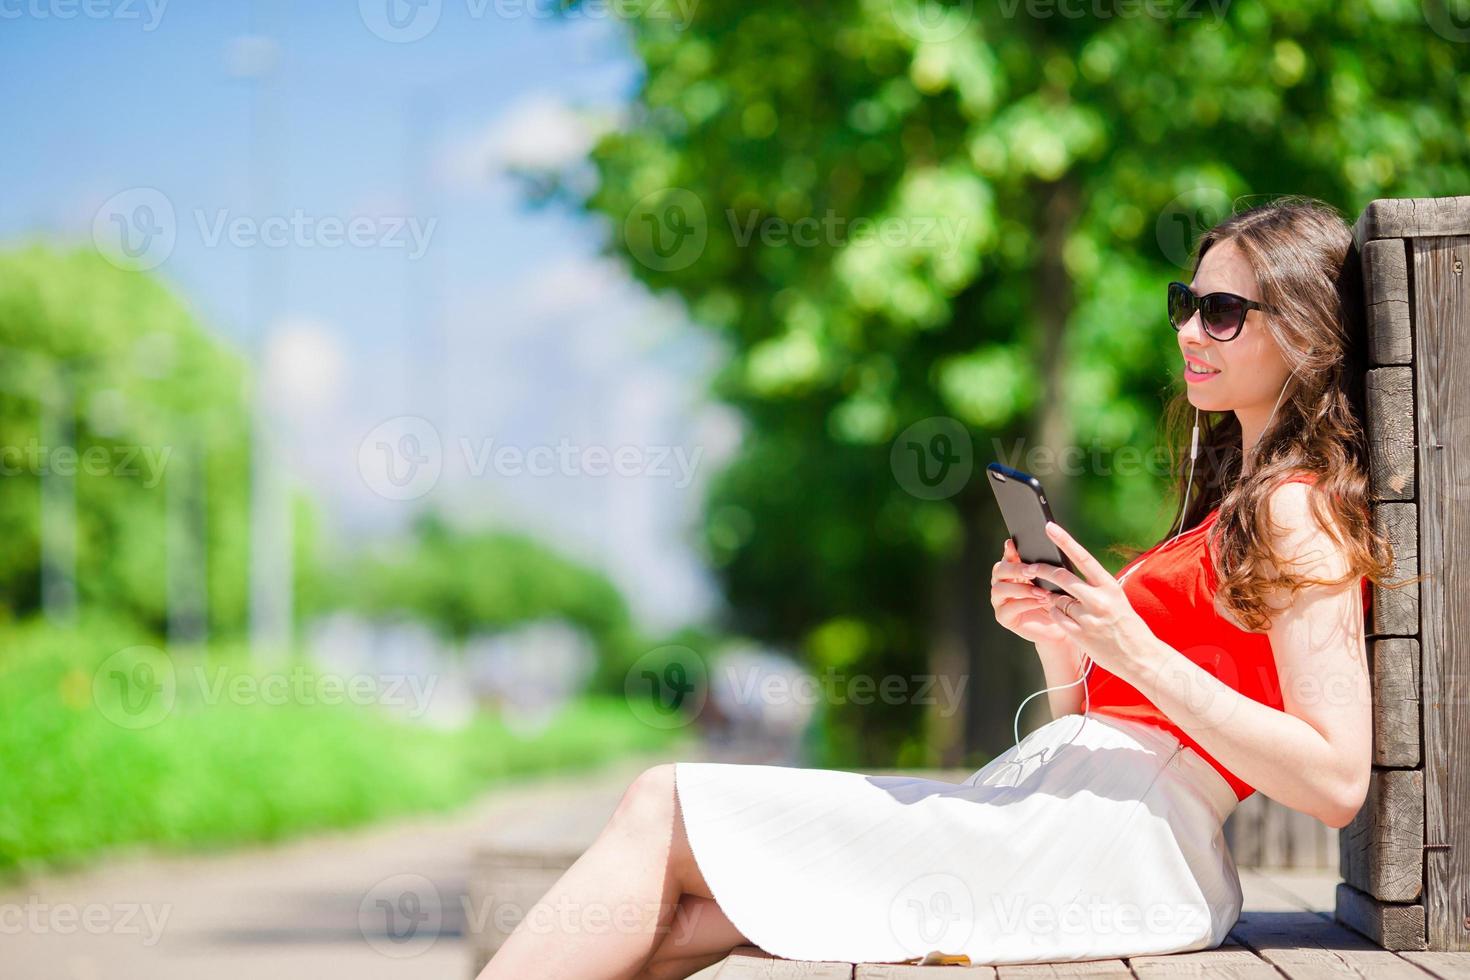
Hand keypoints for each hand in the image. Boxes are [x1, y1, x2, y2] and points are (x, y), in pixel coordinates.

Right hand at [990, 536, 1073, 646]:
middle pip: (999, 570)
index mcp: (1013, 571)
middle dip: (1015, 569)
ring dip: (1021, 589)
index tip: (1012, 544)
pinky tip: (1041, 602)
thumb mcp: (1054, 581)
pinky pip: (1009, 607)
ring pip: (1000, 588)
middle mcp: (1002, 583)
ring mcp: (1000, 600)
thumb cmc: (1058, 601)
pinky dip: (1025, 603)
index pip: (1008, 556)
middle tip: (1031, 571)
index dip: (1009, 550)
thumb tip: (1048, 553)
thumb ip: (1047, 568)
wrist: (1060, 627)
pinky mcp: (1002, 616)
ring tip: (1042, 591)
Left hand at [1019, 521, 1157, 679]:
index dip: (1064, 541)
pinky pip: (1057, 617)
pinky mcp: (1080, 634)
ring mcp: (1088, 617)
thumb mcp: (1116, 600)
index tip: (1049, 527)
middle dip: (1041, 570)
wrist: (1141, 657)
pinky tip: (1068, 619)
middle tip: (1029, 567)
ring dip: (1053, 599)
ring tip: (1066, 606)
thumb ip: (1094, 587)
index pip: (1083, 557)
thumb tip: (1066, 575)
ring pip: (1056, 599)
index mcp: (1109, 586)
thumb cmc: (1128, 626)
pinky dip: (1056, 614)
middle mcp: (1099, 599)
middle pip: (1061, 577)